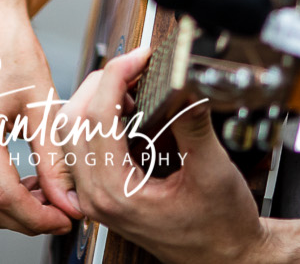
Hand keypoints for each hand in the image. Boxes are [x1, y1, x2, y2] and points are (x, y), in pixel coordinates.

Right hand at [0, 0, 77, 235]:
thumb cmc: (14, 51)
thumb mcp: (43, 105)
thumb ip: (54, 161)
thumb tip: (68, 205)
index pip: (4, 195)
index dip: (38, 217)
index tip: (65, 219)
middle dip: (23, 221)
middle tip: (57, 214)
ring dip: (4, 214)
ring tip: (41, 199)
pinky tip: (20, 184)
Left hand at [59, 47, 271, 263]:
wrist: (227, 258)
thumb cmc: (221, 228)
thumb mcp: (213, 171)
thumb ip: (194, 126)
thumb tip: (183, 85)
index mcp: (116, 192)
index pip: (99, 118)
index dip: (116, 75)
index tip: (139, 56)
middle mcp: (97, 196)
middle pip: (75, 120)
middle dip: (100, 82)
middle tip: (134, 64)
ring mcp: (96, 197)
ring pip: (72, 133)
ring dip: (95, 99)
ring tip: (128, 82)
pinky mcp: (103, 194)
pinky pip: (82, 148)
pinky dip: (96, 119)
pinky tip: (121, 108)